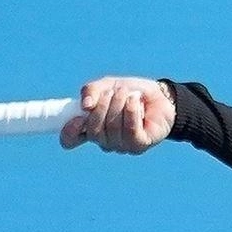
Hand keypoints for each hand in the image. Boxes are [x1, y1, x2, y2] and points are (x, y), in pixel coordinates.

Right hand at [60, 77, 175, 154]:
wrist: (161, 96)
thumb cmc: (131, 93)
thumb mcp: (107, 85)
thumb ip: (91, 91)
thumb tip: (85, 106)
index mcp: (91, 128)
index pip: (71, 140)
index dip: (69, 132)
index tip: (77, 119)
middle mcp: (104, 141)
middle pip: (93, 131)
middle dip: (102, 107)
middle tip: (114, 92)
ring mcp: (121, 146)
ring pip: (112, 129)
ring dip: (119, 105)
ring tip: (128, 94)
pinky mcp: (139, 146)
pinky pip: (130, 131)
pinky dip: (131, 112)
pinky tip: (135, 101)